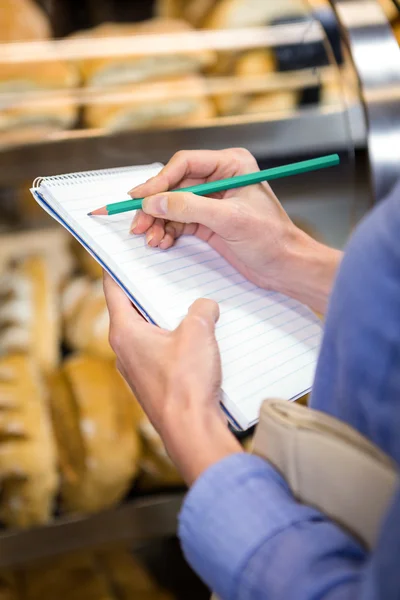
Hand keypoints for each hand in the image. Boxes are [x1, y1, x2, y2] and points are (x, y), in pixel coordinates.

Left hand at [103, 273, 241, 484]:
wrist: (191, 430)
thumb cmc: (186, 382)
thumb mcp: (198, 332)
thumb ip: (202, 309)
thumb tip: (206, 306)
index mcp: (125, 332)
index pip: (113, 289)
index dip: (118, 268)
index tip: (121, 253)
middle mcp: (124, 350)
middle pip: (133, 310)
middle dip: (151, 293)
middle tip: (168, 274)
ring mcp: (137, 369)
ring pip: (148, 333)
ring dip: (166, 319)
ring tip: (190, 306)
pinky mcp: (152, 383)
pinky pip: (159, 352)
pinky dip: (173, 341)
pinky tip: (197, 340)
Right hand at [129, 148, 341, 312]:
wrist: (285, 266)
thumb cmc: (271, 239)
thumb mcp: (229, 219)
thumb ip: (190, 207)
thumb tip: (154, 201)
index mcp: (231, 164)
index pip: (185, 163)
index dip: (159, 181)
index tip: (139, 198)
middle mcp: (219, 178)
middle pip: (174, 185)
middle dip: (155, 206)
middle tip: (137, 224)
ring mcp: (212, 200)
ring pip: (173, 205)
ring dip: (158, 222)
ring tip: (150, 239)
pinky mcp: (208, 221)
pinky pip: (179, 222)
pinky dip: (167, 232)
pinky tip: (161, 242)